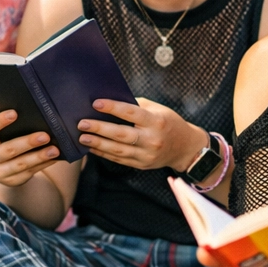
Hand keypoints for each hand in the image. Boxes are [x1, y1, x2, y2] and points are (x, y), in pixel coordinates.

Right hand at [0, 110, 58, 187]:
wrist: (1, 164)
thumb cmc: (2, 137)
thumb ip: (6, 121)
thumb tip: (29, 109)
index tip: (14, 113)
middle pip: (7, 150)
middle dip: (27, 142)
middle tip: (45, 135)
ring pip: (20, 164)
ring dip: (39, 157)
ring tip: (54, 150)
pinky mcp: (10, 181)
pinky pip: (29, 173)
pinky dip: (42, 165)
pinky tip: (53, 158)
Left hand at [78, 98, 203, 171]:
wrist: (185, 148)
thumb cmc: (168, 123)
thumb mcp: (158, 110)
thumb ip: (137, 105)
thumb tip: (111, 101)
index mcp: (156, 121)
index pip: (131, 113)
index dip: (112, 107)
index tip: (96, 103)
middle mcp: (152, 139)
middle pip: (121, 134)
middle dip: (99, 128)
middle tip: (82, 123)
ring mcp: (146, 155)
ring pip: (118, 150)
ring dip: (98, 144)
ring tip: (83, 138)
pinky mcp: (142, 165)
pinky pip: (119, 159)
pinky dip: (104, 154)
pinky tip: (92, 148)